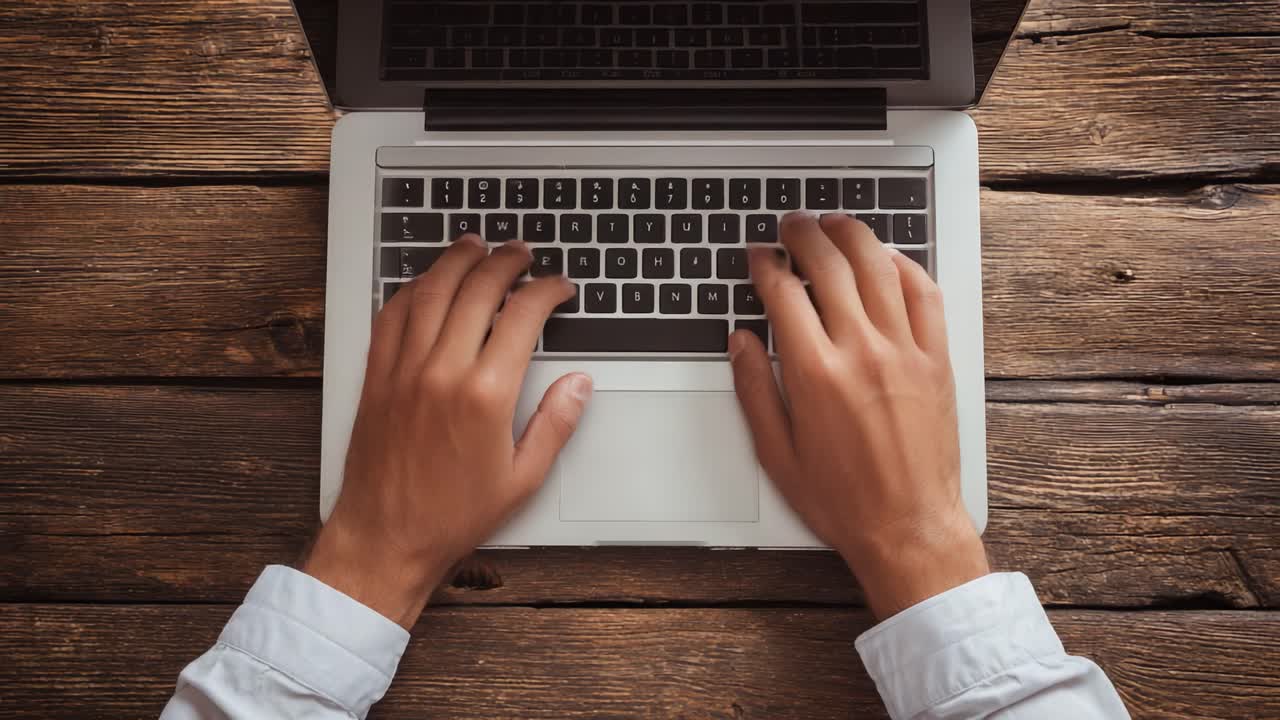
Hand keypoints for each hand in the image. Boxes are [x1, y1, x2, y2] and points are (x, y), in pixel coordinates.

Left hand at [304, 235, 591, 628]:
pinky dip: (413, 288)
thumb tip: (580, 384)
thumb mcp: (523, 478)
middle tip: (522, 253)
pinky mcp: (377, 376)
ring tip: (475, 245)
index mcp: (486, 395)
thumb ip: (555, 424)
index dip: (547, 291)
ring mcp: (404, 369)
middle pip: (478, 289)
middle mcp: (442, 372)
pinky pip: (392, 314)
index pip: (523, 316)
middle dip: (506, 262)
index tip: (559, 287)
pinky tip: (427, 281)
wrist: (386, 537)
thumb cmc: (452, 515)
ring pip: (431, 291)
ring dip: (456, 260)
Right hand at [729, 213, 987, 619]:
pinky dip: (904, 266)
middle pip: (830, 266)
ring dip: (852, 236)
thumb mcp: (776, 452)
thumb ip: (755, 389)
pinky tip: (886, 258)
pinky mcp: (936, 359)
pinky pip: (924, 294)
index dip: (766, 265)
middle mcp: (862, 352)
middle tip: (790, 225)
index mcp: (815, 373)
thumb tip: (741, 341)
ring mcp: (904, 351)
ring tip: (833, 224)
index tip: (758, 256)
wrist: (908, 526)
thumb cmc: (842, 499)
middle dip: (804, 236)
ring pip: (878, 267)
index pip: (784, 294)